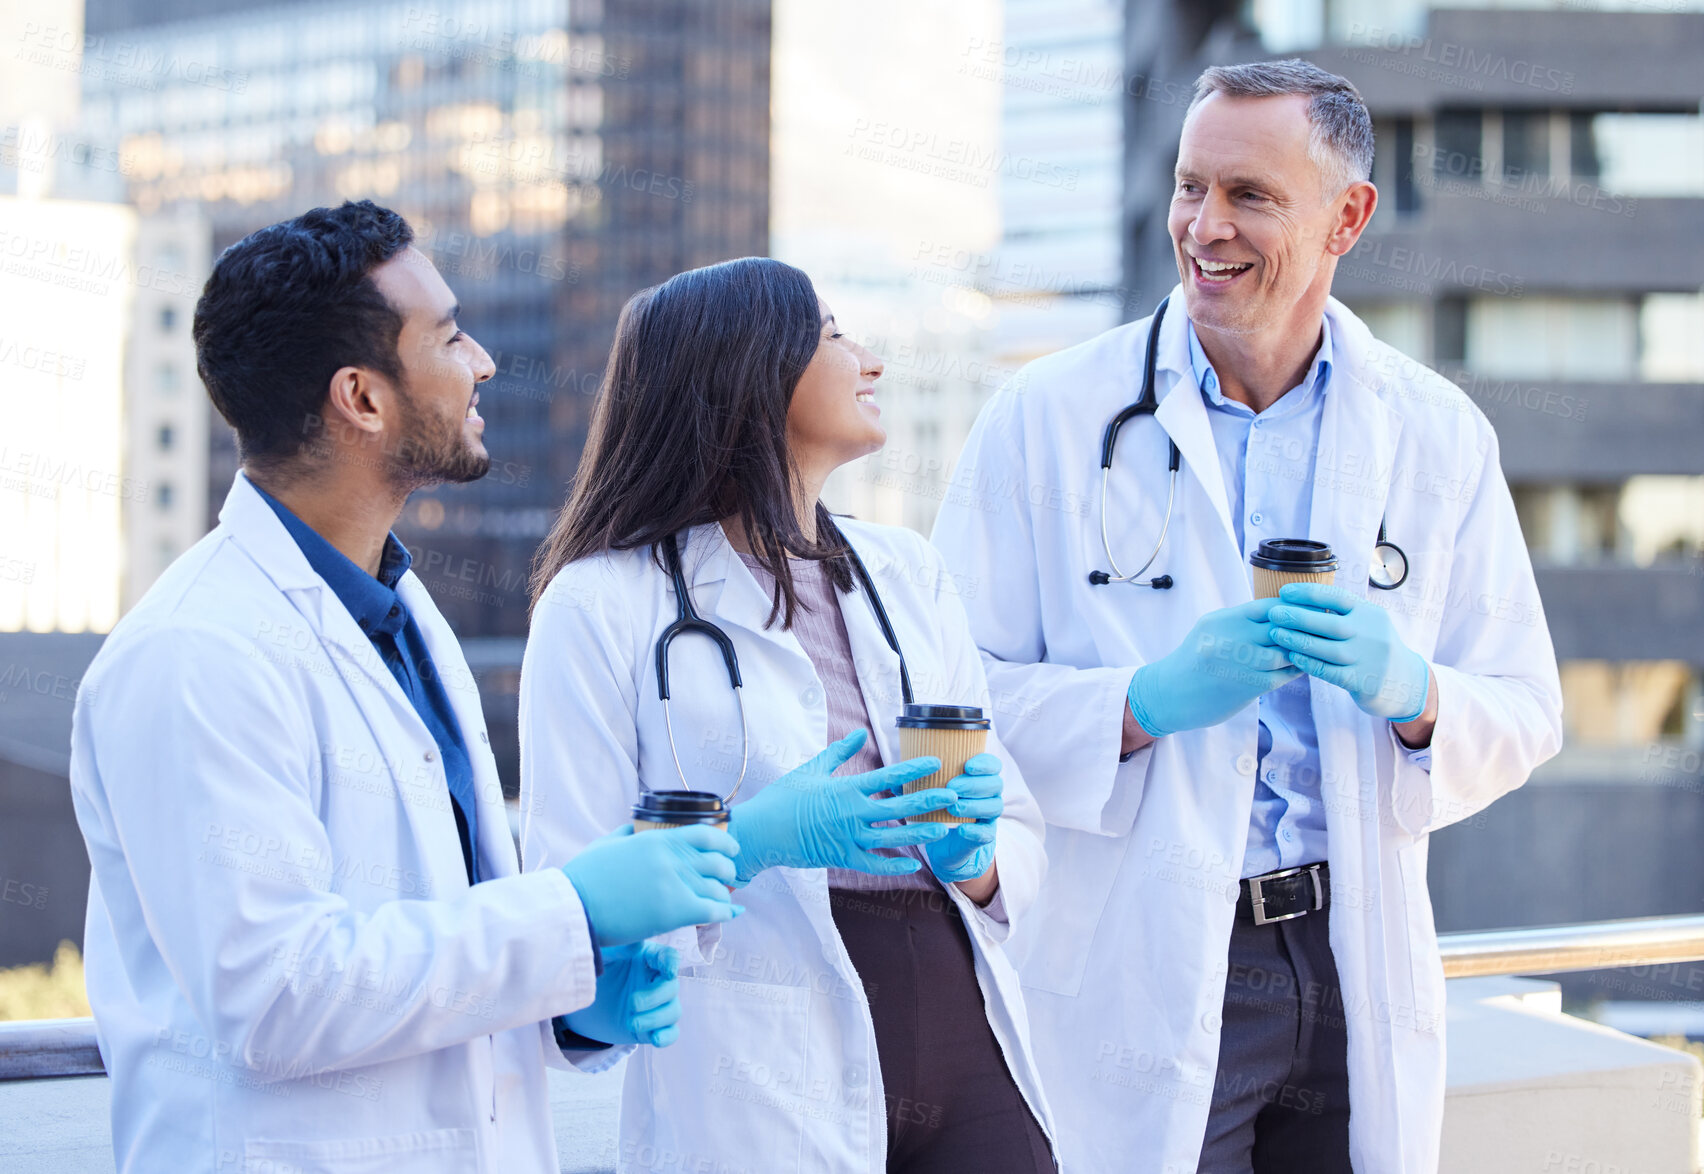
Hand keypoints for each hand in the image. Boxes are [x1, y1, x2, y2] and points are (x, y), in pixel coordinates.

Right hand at [560, 823, 740, 946]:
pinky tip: (724, 915)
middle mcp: (670, 858)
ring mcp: (674, 883)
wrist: (574, 906)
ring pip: (718, 888)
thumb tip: (635, 828)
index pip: (706, 834)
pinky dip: (723, 913)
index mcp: (656, 840)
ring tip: (720, 902)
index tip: (731, 850)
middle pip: (718, 862)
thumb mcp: (607, 844)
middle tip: (725, 880)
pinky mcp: (674, 911)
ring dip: (723, 896)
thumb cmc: (586, 878)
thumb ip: (626, 834)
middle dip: (727, 872)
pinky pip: (712, 911)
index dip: (725, 843)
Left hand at [563, 941, 681, 1047]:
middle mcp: (655, 981)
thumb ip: (617, 949)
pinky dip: (667, 1037)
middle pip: (672, 987)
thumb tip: (637, 945)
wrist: (580, 1003)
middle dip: (656, 997)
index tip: (668, 971)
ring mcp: (654, 1006)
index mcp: (647, 958)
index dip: (671, 963)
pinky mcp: (650, 1027)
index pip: (668, 957)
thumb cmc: (593, 971)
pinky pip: (670, 1033)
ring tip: (631, 1022)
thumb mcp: (601, 957)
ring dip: (656, 1018)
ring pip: (673, 1011)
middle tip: (632, 1003)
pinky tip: (654, 1038)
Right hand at [727, 729, 956, 883]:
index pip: (888, 777)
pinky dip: (893, 865)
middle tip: (953, 796)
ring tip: (943, 829)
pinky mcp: (842, 858)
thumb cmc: (784, 797)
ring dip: (920, 833)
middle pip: (899, 808)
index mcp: (846, 789)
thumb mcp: (812, 769)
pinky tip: (912, 863)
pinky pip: (873, 863)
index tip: (936, 762)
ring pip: (892, 837)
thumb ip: (839, 752)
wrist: (762, 831)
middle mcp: (852, 813)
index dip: (914, 770)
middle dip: (928, 801)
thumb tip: (860, 733)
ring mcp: (849, 838)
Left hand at [924, 753, 1000, 882]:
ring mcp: (989, 816)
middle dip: (974, 784)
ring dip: (975, 805)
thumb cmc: (935, 809)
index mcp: (978, 778)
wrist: (943, 843)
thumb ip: (915, 785)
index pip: (992, 764)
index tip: (967, 766)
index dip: (984, 763)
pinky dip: (976, 831)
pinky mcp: (985, 836)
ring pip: (994, 807)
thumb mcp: (927, 794)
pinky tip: (963, 829)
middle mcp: (988, 795)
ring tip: (954, 807)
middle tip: (952, 787)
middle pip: (995, 783)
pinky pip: (987, 833)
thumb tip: (894, 782)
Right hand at [1126, 601, 1301, 737]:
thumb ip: (1239, 621)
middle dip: (1302, 628)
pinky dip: (1295, 669)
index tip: (1306, 611)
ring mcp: (1240, 662)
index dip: (1291, 608)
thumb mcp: (1210, 630)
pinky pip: (1282, 675)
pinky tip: (1300, 667)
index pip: (1268, 607)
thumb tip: (1277, 612)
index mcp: (1223, 620)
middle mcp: (1232, 638)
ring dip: (1301, 651)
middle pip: (1281, 627)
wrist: (1168, 695)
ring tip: (1310, 650)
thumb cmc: (1192, 661)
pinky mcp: (1248, 686)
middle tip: (1320, 629)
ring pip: (1285, 651)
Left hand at [1267, 583, 1429, 721]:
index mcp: (1371, 613)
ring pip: (1327, 648)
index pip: (1338, 597)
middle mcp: (1371, 634)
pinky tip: (1292, 656)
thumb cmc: (1376, 647)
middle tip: (1274, 613)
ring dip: (1298, 640)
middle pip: (1331, 623)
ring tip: (1276, 634)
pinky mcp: (1362, 681)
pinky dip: (1309, 662)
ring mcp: (1368, 658)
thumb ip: (1344, 612)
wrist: (1407, 683)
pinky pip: (1330, 671)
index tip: (1285, 591)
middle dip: (1299, 617)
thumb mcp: (1369, 623)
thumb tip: (1304, 597)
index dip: (1310, 593)